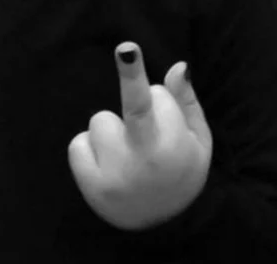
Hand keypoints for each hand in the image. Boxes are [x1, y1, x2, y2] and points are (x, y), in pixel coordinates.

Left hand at [68, 43, 212, 230]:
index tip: (126, 50)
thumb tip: (178, 66)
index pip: (155, 99)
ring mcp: (114, 175)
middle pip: (133, 107)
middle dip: (131, 77)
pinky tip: (108, 164)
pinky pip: (78, 144)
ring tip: (128, 150)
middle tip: (126, 49)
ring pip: (100, 121)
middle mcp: (143, 159)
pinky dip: (90, 149)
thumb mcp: (198, 141)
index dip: (139, 77)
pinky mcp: (91, 187)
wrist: (162, 226)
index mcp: (172, 146)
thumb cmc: (181, 169)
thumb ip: (186, 102)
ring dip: (112, 128)